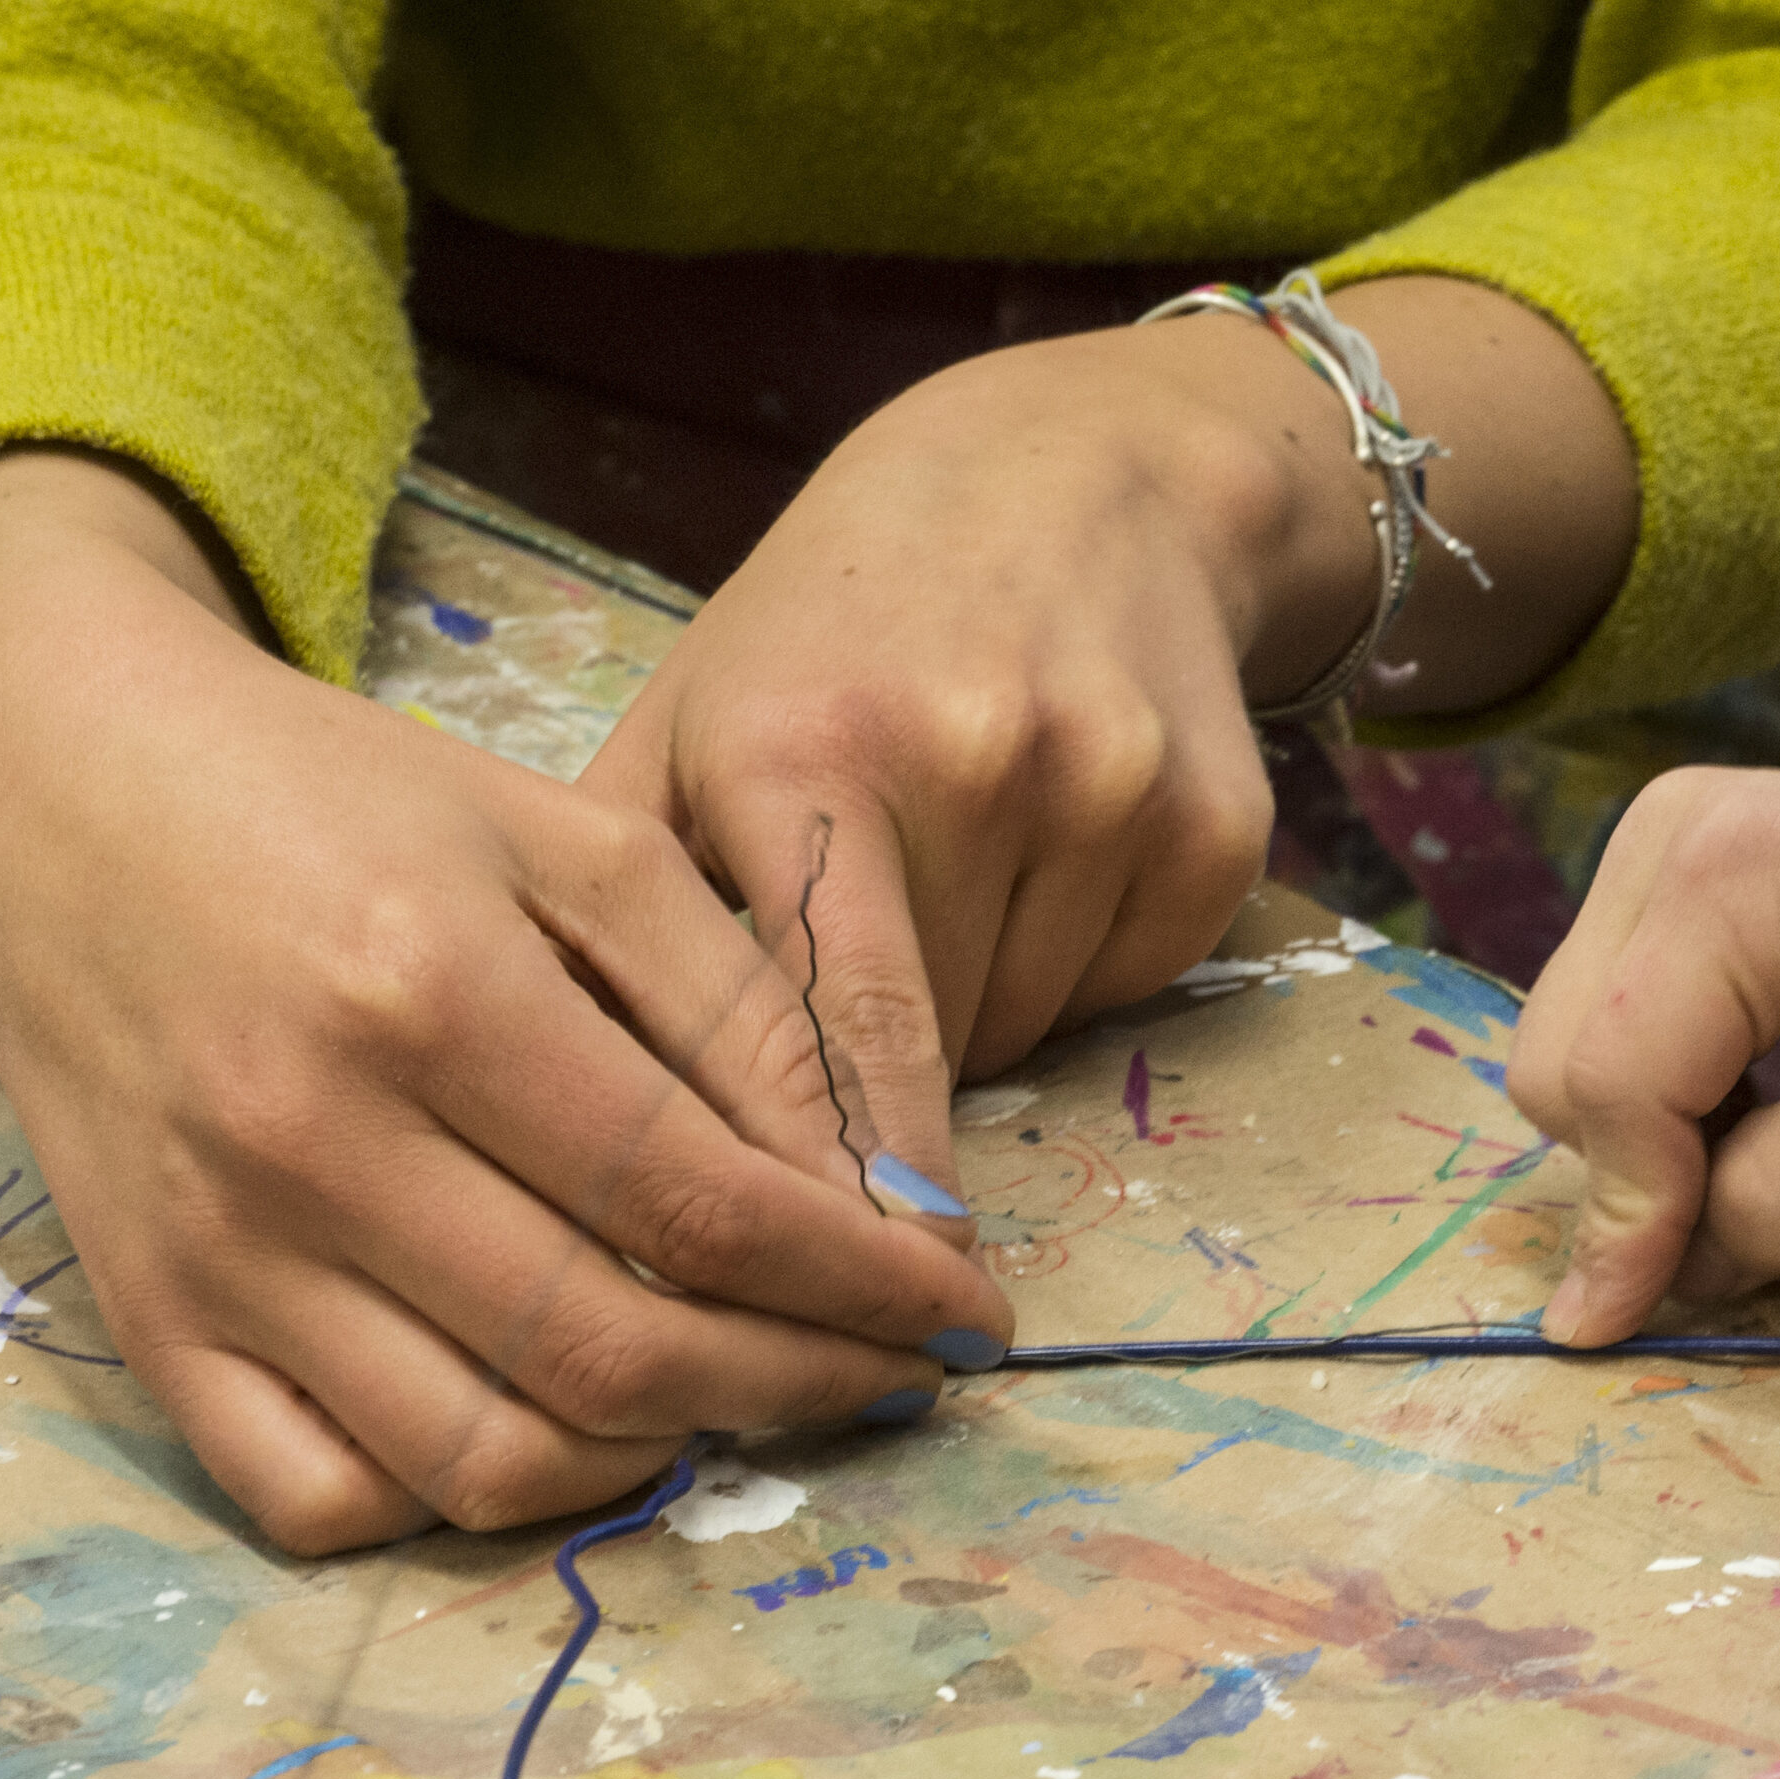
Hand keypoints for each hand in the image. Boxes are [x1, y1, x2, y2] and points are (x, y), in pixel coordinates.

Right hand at [0, 454, 1013, 1552]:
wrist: (67, 796)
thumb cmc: (350, 806)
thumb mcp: (578, 845)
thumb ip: (743, 1014)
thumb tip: (890, 1198)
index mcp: (435, 995)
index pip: (704, 1205)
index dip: (865, 1280)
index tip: (965, 1306)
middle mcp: (314, 1144)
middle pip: (615, 1352)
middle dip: (803, 1383)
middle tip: (897, 1371)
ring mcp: (219, 1256)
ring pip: (483, 1459)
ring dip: (659, 1456)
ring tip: (751, 1393)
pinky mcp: (151, 1324)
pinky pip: (322, 1498)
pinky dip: (460, 1500)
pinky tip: (559, 1427)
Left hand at [577, 324, 1341, 1184]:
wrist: (1077, 485)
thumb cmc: (842, 629)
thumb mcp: (692, 716)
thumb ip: (620, 908)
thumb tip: (563, 1130)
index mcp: (805, 742)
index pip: (830, 1026)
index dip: (843, 1178)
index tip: (850, 1293)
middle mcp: (972, 757)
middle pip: (933, 1049)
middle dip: (883, 1064)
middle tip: (860, 964)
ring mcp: (1112, 788)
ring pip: (1036, 1030)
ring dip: (982, 1015)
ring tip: (952, 886)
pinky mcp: (1216, 825)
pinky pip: (1131, 986)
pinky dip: (1082, 967)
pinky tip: (1048, 861)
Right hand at [1507, 767, 1779, 1343]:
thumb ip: (1775, 1206)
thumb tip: (1642, 1286)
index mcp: (1725, 871)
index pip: (1610, 1078)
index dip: (1629, 1213)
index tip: (1636, 1317)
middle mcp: (1664, 836)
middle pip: (1559, 1063)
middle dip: (1641, 1161)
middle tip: (1765, 1183)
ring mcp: (1655, 846)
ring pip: (1567, 1049)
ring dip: (1650, 1129)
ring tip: (1771, 1126)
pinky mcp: (1663, 879)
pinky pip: (1605, 1023)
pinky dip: (1664, 1089)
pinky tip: (1754, 1089)